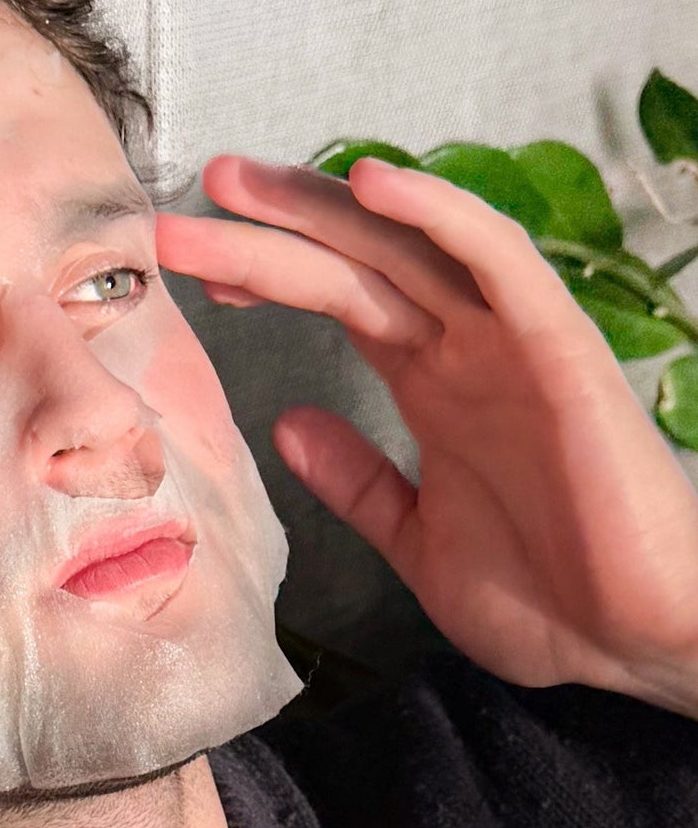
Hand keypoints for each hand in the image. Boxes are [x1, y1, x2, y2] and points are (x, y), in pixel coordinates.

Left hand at [155, 154, 697, 699]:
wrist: (638, 645)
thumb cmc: (552, 599)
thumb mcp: (418, 541)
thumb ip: (357, 482)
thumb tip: (287, 424)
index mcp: (434, 385)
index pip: (338, 301)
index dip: (265, 276)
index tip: (194, 269)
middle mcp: (467, 348)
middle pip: (355, 261)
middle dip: (269, 227)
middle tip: (188, 196)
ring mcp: (511, 341)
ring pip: (405, 246)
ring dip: (320, 208)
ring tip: (234, 184)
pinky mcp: (558, 348)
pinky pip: (499, 259)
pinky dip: (438, 212)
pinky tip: (370, 183)